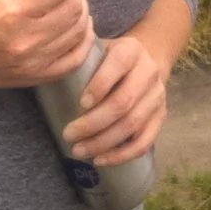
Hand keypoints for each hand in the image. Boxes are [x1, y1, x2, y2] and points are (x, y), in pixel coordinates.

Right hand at [0, 0, 95, 89]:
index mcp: (13, 9)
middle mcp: (25, 37)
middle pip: (73, 7)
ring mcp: (34, 60)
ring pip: (78, 30)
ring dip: (79, 11)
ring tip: (66, 4)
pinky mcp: (38, 76)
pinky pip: (77, 58)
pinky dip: (83, 39)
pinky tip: (75, 27)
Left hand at [61, 34, 171, 164]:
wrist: (144, 64)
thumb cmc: (109, 60)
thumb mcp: (99, 50)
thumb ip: (82, 58)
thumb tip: (50, 70)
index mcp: (132, 50)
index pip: (119, 64)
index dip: (100, 85)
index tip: (80, 104)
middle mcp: (149, 72)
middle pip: (123, 102)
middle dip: (93, 123)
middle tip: (68, 135)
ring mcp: (157, 96)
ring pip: (132, 124)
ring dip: (103, 142)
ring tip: (78, 150)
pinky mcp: (160, 117)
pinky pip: (144, 142)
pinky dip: (121, 155)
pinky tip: (100, 160)